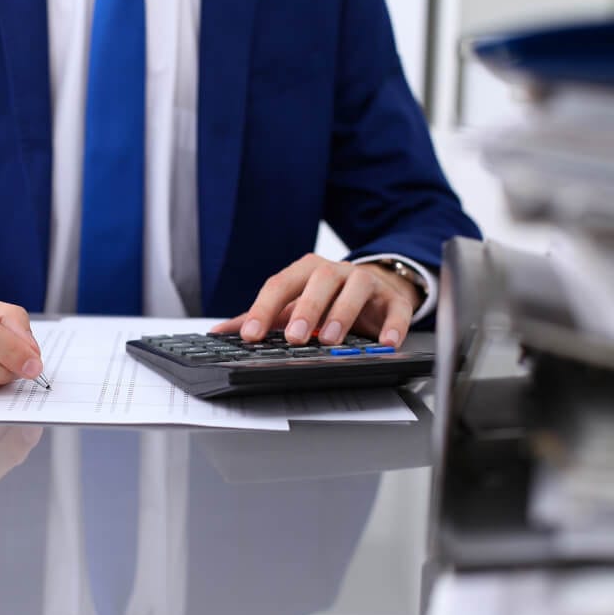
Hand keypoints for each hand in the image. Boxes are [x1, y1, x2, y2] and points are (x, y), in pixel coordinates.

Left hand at [211, 254, 422, 346]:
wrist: (374, 289)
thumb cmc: (325, 299)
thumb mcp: (291, 307)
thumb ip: (256, 318)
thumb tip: (218, 333)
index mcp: (305, 271)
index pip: (279, 284)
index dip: (263, 309)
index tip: (250, 335)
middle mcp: (335, 271)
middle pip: (319, 281)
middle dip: (306, 309)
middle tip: (295, 337)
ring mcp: (366, 282)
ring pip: (356, 288)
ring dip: (343, 314)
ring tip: (332, 340)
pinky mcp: (393, 299)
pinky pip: (396, 309)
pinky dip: (392, 325)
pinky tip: (386, 343)